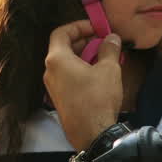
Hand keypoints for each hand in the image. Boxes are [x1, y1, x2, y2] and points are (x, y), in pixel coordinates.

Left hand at [44, 21, 122, 149]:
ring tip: (105, 59)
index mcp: (57, 59)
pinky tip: (99, 76)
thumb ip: (109, 49)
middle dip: (84, 42)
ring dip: (84, 57)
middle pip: (63, 47)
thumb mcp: (109, 69)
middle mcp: (50, 72)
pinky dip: (81, 71)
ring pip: (66, 64)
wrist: (92, 134)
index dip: (79, 27)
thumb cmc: (98, 99)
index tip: (96, 28)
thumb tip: (112, 38)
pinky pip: (68, 77)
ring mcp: (53, 87)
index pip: (62, 32)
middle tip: (103, 42)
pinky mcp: (60, 100)